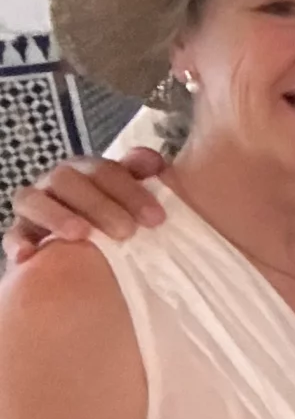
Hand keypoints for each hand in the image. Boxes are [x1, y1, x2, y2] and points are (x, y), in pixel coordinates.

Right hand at [7, 148, 165, 264]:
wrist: (93, 252)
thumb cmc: (122, 221)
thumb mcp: (137, 200)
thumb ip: (147, 179)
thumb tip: (155, 164)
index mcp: (90, 171)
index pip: (106, 171)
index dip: (131, 191)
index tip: (155, 218)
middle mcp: (60, 182)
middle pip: (69, 180)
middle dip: (100, 205)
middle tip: (126, 232)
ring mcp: (36, 205)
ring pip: (34, 199)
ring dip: (58, 216)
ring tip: (81, 234)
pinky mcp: (21, 232)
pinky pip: (13, 233)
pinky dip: (19, 242)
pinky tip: (29, 254)